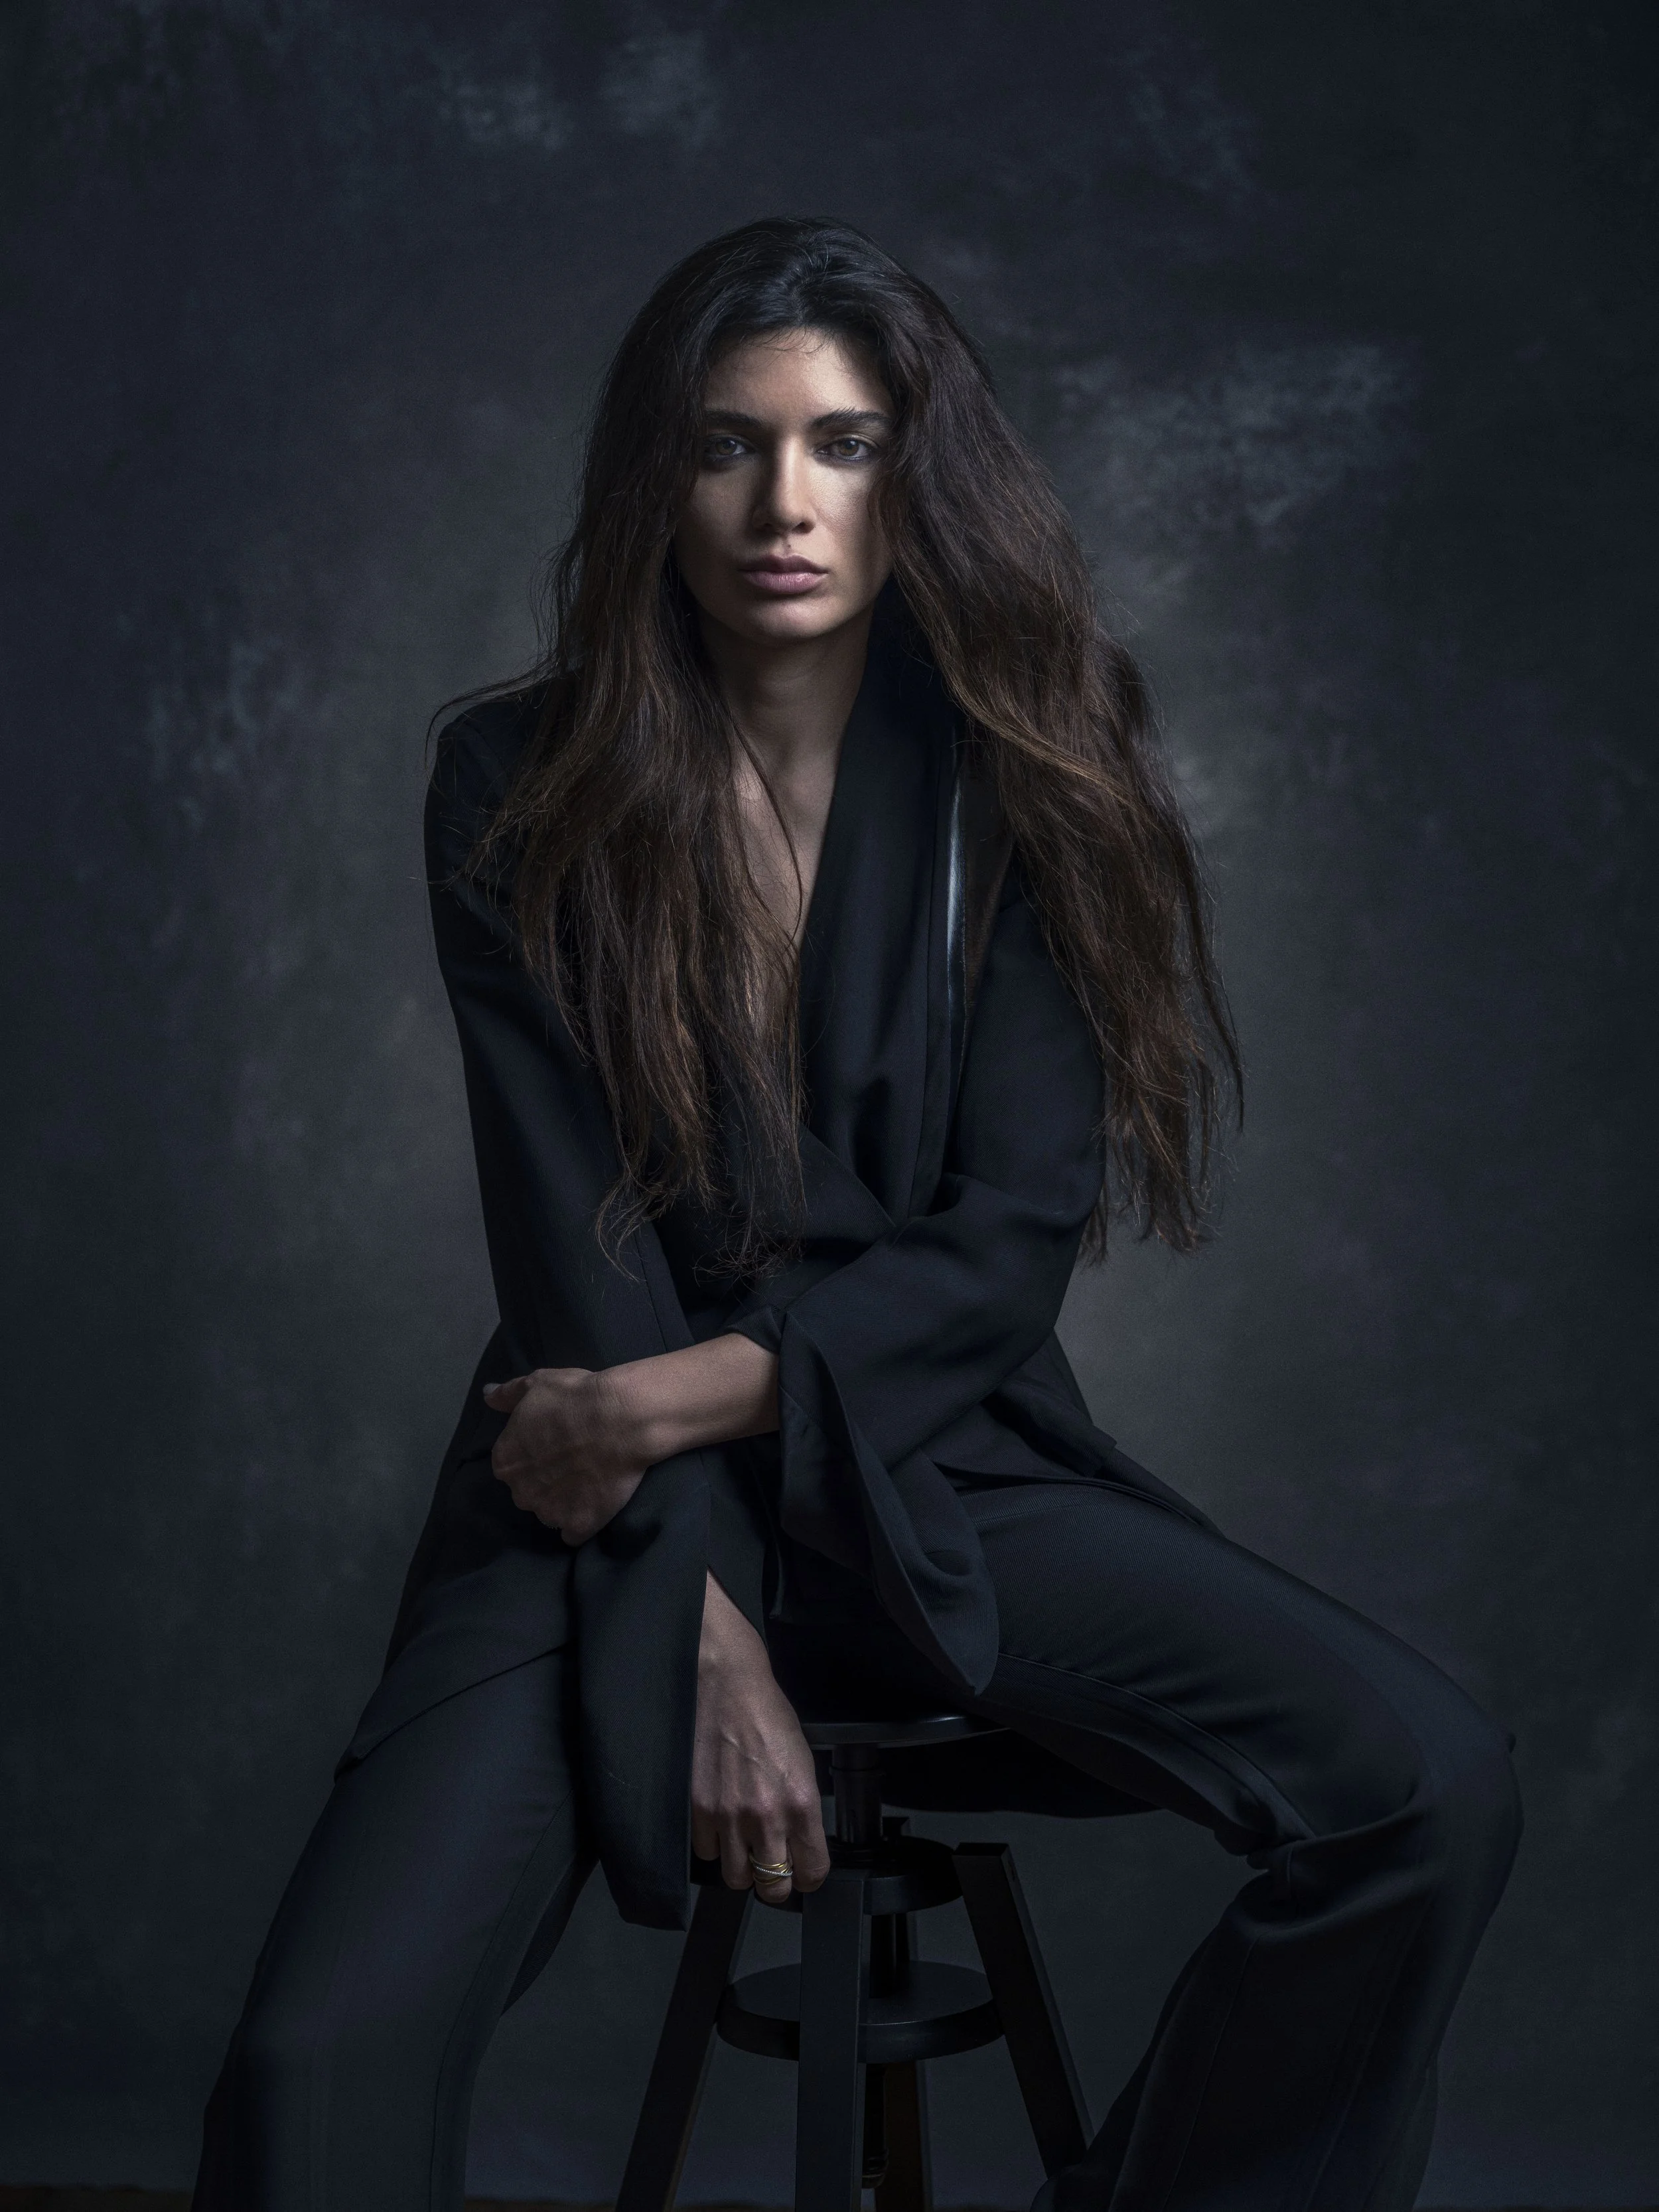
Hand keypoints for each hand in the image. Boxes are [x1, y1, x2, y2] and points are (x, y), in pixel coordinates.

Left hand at [484, 1366, 646, 1542]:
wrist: (620, 1419)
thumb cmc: (575, 1398)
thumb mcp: (537, 1383)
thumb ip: (508, 1394)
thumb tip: (487, 1395)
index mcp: (505, 1460)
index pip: (510, 1466)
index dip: (532, 1455)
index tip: (552, 1444)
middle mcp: (520, 1492)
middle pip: (528, 1492)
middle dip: (544, 1481)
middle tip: (571, 1460)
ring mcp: (549, 1513)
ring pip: (550, 1513)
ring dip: (563, 1502)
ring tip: (588, 1480)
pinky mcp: (578, 1526)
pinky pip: (574, 1533)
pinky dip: (582, 1522)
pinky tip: (595, 1504)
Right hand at [693, 1574, 829, 1906]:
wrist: (727, 1685)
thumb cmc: (769, 1715)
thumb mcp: (802, 1761)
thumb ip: (802, 1807)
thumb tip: (800, 1843)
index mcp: (801, 1802)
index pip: (812, 1872)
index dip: (809, 1875)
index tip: (803, 1869)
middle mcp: (767, 1817)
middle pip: (772, 1888)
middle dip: (774, 1881)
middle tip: (771, 1863)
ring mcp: (728, 1817)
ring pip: (736, 1879)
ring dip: (741, 1866)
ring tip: (742, 1842)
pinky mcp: (697, 1810)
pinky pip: (706, 1852)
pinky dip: (713, 1843)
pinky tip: (718, 1822)